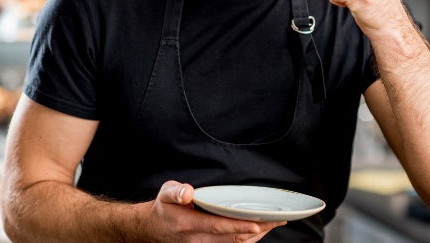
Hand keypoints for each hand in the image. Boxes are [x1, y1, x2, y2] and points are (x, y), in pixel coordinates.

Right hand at [144, 181, 285, 241]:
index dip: (239, 226)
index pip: (219, 227)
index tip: (257, 224)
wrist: (153, 229)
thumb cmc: (164, 209)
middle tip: (277, 220)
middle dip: (257, 230)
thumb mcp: (165, 194)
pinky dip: (248, 240)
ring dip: (256, 236)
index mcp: (189, 225)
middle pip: (233, 238)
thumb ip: (176, 192)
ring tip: (274, 224)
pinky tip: (260, 231)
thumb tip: (187, 192)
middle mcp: (199, 240)